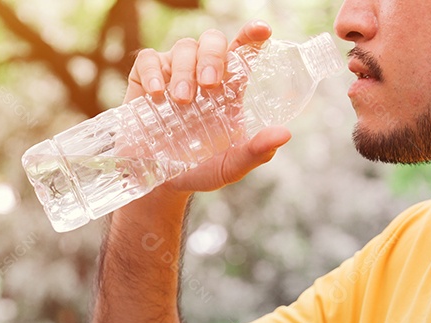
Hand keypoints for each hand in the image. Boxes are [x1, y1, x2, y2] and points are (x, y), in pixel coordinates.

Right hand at [125, 20, 291, 196]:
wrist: (161, 184)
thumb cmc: (200, 168)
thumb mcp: (231, 165)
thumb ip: (256, 151)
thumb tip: (285, 134)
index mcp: (229, 87)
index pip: (243, 51)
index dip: (252, 35)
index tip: (262, 30)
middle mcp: (202, 72)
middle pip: (212, 41)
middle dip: (212, 56)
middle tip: (209, 84)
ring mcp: (173, 72)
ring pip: (184, 48)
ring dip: (185, 71)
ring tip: (182, 101)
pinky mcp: (145, 79)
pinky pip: (149, 60)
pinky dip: (153, 72)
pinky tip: (157, 94)